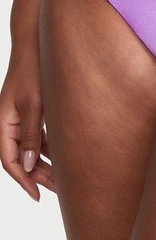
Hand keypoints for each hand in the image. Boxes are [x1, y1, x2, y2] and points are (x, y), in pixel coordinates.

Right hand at [0, 53, 55, 201]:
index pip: (9, 160)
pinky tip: (65, 157)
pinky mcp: (33, 111)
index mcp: (3, 122)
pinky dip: (50, 148)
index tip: (38, 195)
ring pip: (31, 148)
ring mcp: (21, 117)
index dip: (23, 180)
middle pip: (21, 157)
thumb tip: (28, 165)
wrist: (36, 44)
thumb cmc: (33, 70)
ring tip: (65, 179)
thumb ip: (31, 134)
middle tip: (60, 191)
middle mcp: (9, 122)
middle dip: (38, 176)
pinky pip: (39, 136)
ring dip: (46, 163)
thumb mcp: (34, 104)